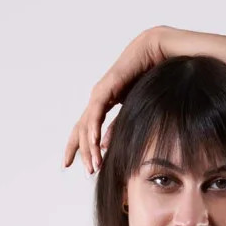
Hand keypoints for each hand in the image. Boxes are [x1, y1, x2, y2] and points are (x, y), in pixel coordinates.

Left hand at [63, 27, 168, 175]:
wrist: (156, 52)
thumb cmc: (148, 77)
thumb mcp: (132, 110)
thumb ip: (117, 127)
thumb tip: (103, 146)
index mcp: (102, 104)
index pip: (84, 129)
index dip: (76, 147)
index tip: (68, 165)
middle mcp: (98, 99)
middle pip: (82, 130)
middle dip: (82, 153)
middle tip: (88, 173)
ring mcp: (100, 92)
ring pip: (87, 123)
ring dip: (89, 146)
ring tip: (92, 166)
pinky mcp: (107, 86)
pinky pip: (97, 111)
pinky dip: (94, 127)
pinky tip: (94, 143)